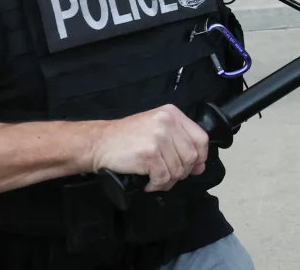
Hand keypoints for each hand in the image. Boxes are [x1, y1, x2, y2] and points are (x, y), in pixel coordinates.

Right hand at [88, 105, 208, 192]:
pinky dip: (156, 185)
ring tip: (154, 179)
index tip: (195, 168)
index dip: (201, 157)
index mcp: (172, 114)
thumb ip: (179, 141)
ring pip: (178, 170)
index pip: (201, 138)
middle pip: (191, 156)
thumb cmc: (127, 138)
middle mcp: (168, 122)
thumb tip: (200, 166)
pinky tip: (147, 183)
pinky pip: (163, 178)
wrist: (99, 142)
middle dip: (181, 172)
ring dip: (167, 181)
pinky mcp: (149, 154)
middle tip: (166, 175)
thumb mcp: (155, 127)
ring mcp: (159, 137)